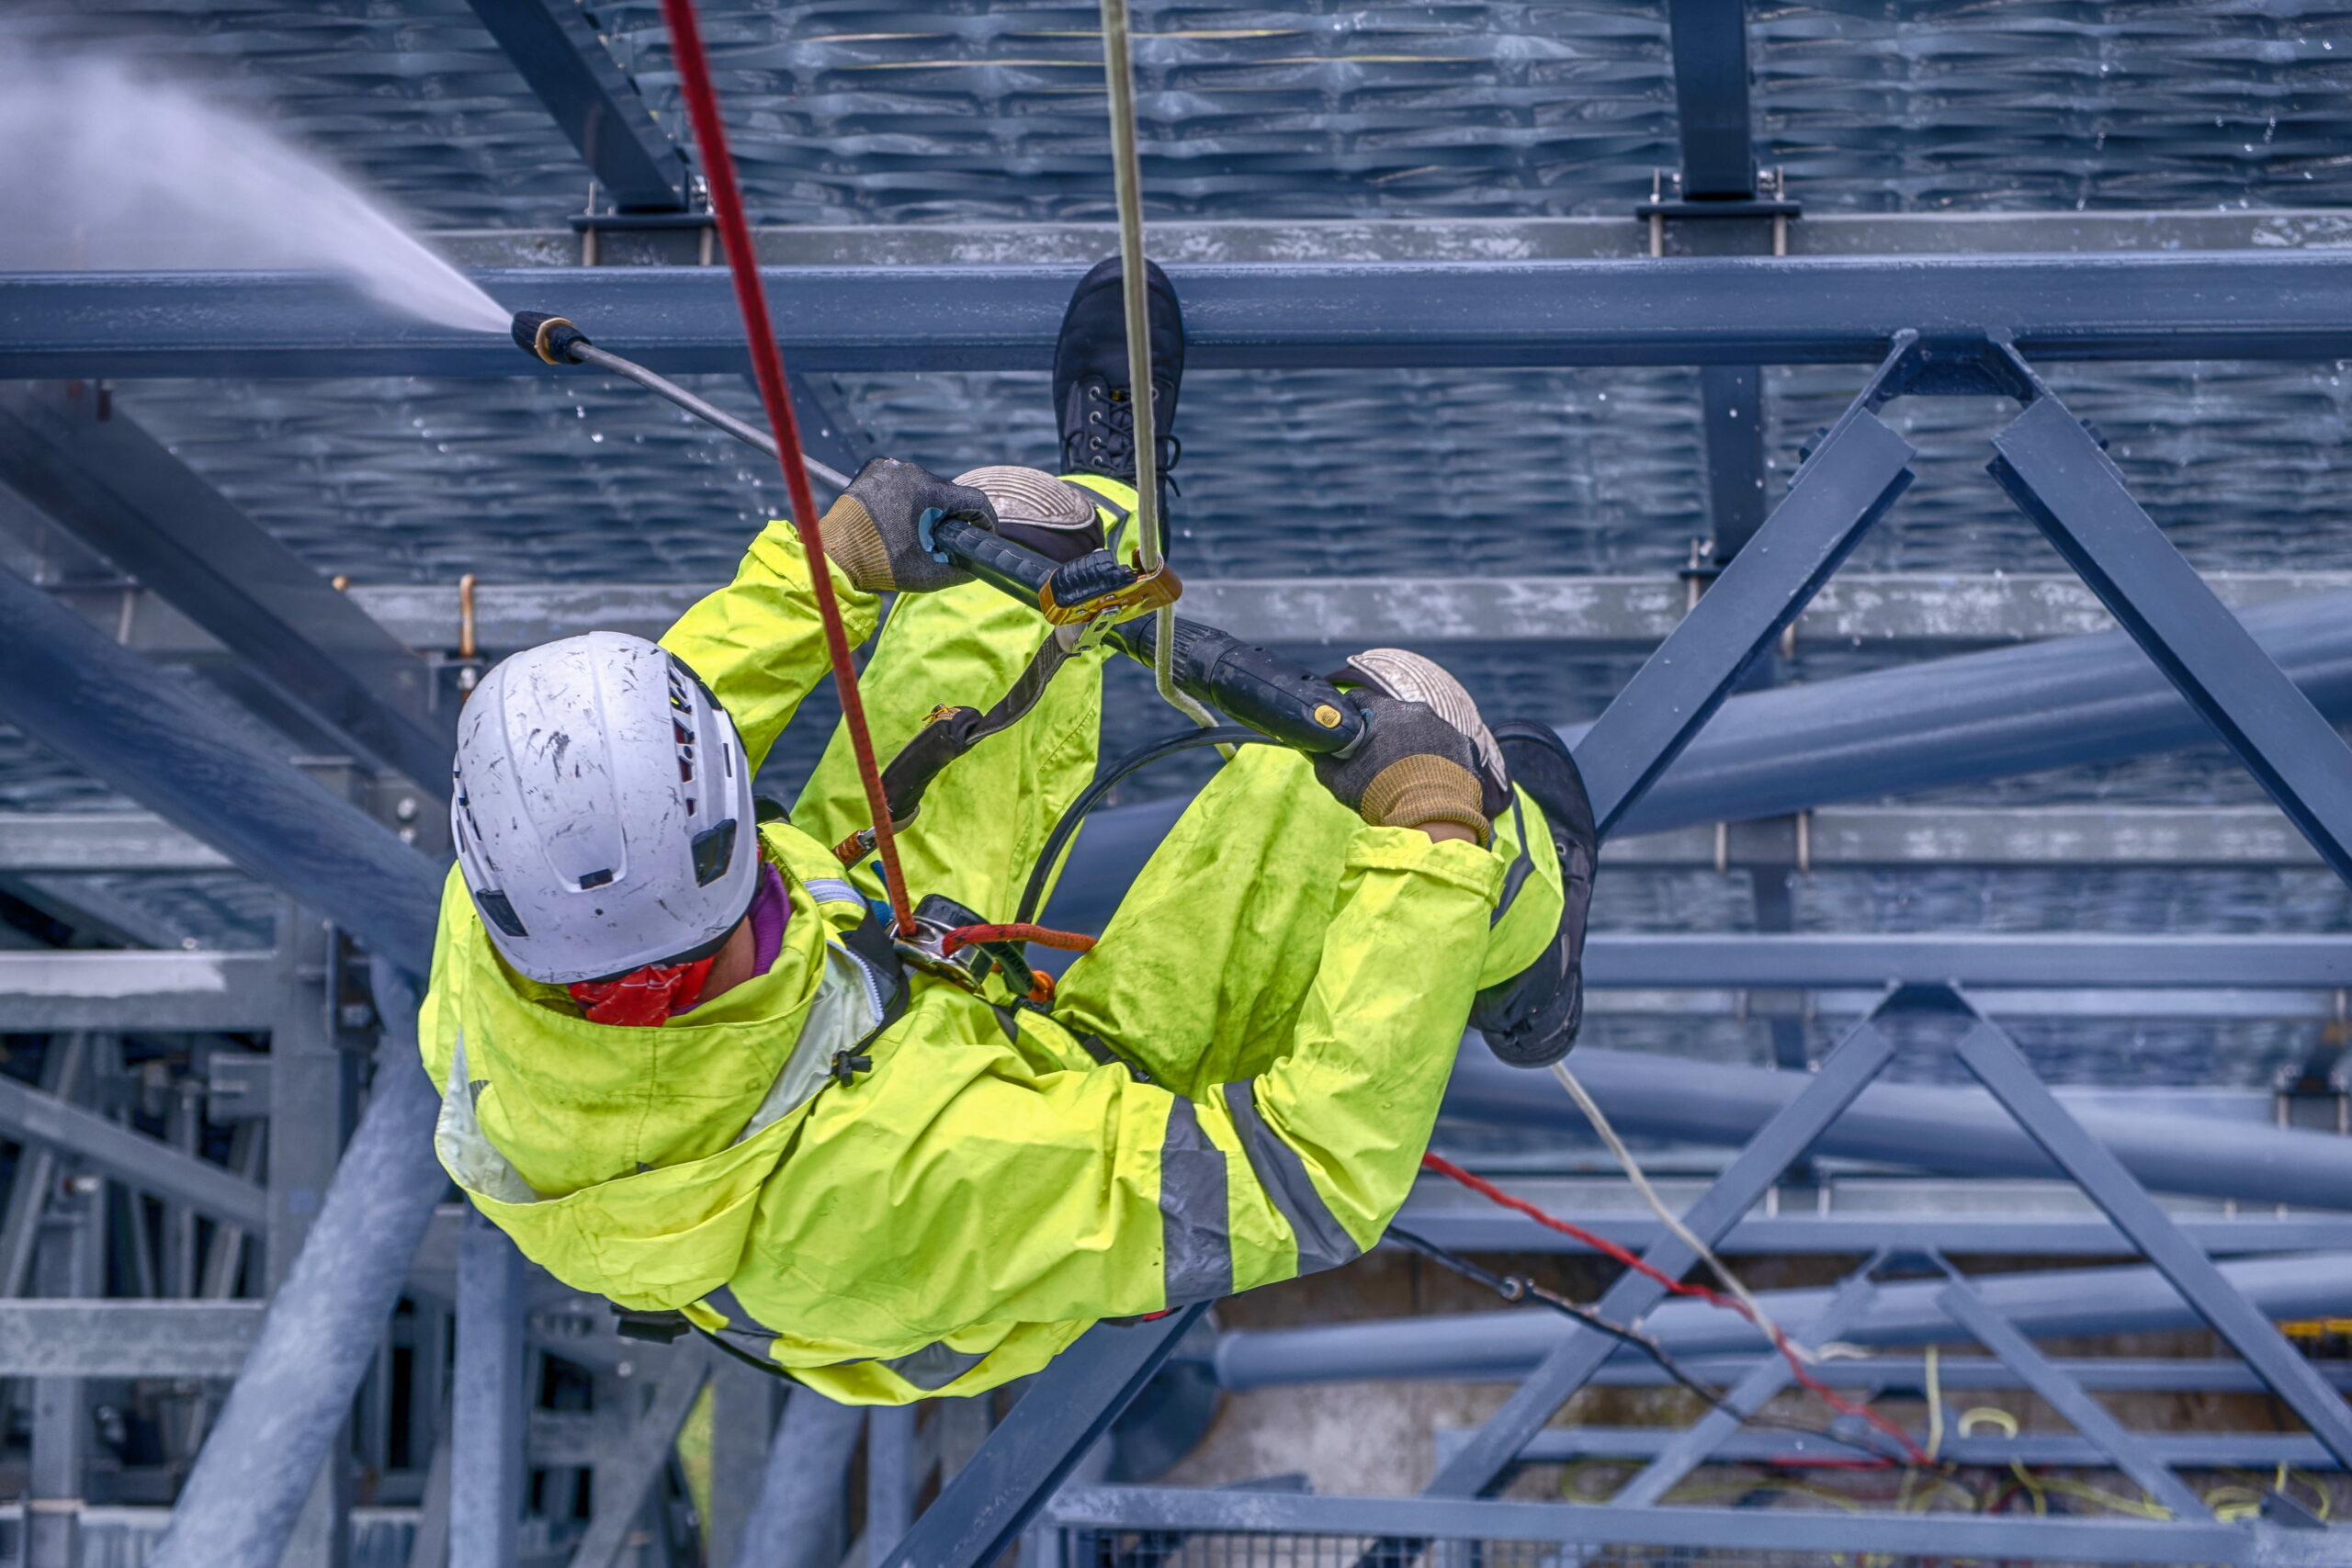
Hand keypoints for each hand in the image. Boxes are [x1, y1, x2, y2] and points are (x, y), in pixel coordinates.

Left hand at [819, 458, 996, 592]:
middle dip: (950, 515)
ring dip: (926, 505)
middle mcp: (913, 472)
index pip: (975, 500)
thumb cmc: (883, 565)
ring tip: (914, 529)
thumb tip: (978, 561)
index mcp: (931, 492)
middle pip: (948, 493)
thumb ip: (964, 567)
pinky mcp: (875, 468)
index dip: (985, 519)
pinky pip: (901, 480)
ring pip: (924, 485)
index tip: (984, 533)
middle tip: (941, 539)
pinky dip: (904, 495)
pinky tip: (897, 516)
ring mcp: (892, 467)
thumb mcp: (932, 573)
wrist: (837, 555)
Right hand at [1313, 692, 1495, 845]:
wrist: (1432, 819)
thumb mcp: (1340, 782)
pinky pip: (1444, 745)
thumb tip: (1314, 752)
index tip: (1347, 731)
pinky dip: (1435, 758)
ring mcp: (1445, 726)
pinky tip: (1428, 780)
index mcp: (1385, 711)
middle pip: (1392, 714)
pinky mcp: (1465, 745)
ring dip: (1411, 744)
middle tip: (1375, 758)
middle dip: (1383, 731)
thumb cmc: (1382, 796)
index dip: (1349, 714)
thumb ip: (1323, 761)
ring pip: (1420, 728)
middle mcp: (1417, 710)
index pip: (1359, 698)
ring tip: (1406, 774)